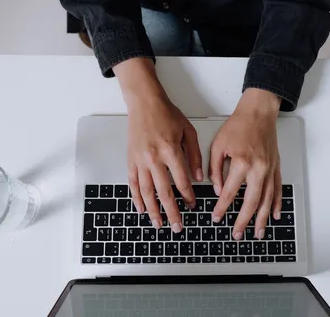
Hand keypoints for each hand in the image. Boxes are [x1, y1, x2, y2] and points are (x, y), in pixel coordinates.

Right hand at [114, 58, 202, 232]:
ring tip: (159, 224)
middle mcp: (153, 158)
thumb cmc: (167, 115)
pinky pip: (133, 184)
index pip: (181, 180)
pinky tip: (142, 209)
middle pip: (164, 192)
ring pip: (146, 192)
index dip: (188, 196)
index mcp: (170, 150)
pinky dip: (137, 198)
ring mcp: (140, 161)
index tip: (192, 205)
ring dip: (153, 211)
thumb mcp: (188, 131)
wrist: (144, 103)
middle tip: (177, 226)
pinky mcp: (131, 161)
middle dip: (172, 212)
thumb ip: (194, 155)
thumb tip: (198, 177)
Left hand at [209, 88, 282, 239]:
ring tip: (257, 233)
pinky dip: (276, 204)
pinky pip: (277, 190)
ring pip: (267, 200)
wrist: (259, 113)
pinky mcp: (275, 167)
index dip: (221, 208)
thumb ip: (215, 169)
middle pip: (251, 203)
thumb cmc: (239, 125)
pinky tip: (274, 215)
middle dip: (243, 221)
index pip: (229, 193)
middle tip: (237, 234)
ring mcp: (269, 170)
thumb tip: (217, 189)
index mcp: (241, 163)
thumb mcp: (218, 145)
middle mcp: (258, 169)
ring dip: (262, 219)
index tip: (216, 217)